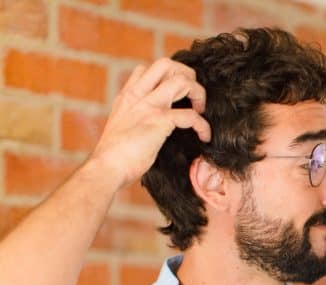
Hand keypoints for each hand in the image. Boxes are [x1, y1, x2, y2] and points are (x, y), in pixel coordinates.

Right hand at [86, 58, 210, 189]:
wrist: (107, 167)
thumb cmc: (115, 155)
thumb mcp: (122, 127)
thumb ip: (134, 117)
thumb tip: (148, 125)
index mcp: (127, 96)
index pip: (146, 69)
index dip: (167, 76)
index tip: (177, 94)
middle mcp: (138, 95)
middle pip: (166, 64)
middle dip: (187, 75)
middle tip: (193, 96)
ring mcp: (149, 105)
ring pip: (181, 81)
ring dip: (198, 93)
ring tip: (201, 111)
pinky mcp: (160, 121)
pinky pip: (191, 115)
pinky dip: (203, 125)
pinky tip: (204, 136)